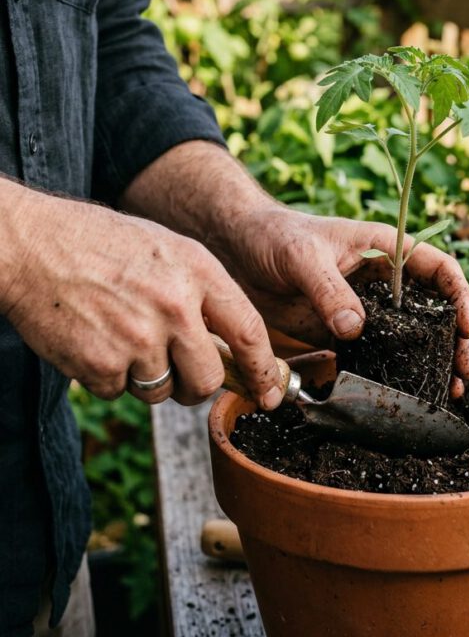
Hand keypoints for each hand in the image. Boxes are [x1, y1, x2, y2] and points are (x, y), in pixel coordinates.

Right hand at [1, 187, 282, 407]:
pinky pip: (119, 392)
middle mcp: (175, 306)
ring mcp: (138, 337)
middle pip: (209, 379)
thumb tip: (234, 347)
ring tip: (121, 335)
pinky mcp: (101, 364)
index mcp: (199, 271)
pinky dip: (108, 377)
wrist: (33, 244)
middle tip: (179, 373)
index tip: (268, 391)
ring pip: (162, 391)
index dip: (263, 369)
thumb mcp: (168, 249)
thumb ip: (203, 293)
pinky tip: (94, 339)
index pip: (250, 331)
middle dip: (197, 386)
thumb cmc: (102, 244)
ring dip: (146, 378)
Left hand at [226, 208, 468, 397]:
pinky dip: (394, 374)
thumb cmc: (274, 236)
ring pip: (412, 336)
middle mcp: (383, 280)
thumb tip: (354, 330)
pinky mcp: (343, 333)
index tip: (465, 327)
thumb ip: (329, 290)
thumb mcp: (302, 256)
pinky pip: (376, 355)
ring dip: (431, 362)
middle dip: (456, 339)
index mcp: (385, 249)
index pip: (439, 268)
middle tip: (462, 372)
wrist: (237, 250)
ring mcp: (365, 309)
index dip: (460, 296)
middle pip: (435, 309)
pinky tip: (404, 395)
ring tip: (446, 392)